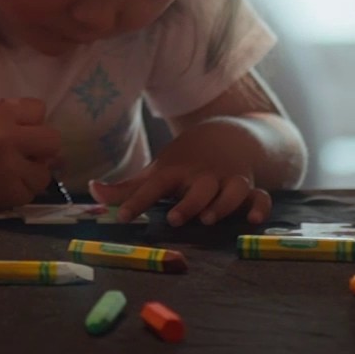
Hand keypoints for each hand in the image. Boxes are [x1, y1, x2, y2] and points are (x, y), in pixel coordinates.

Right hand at [0, 98, 60, 211]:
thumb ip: (7, 116)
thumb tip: (38, 122)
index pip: (39, 109)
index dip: (30, 119)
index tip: (19, 127)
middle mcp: (8, 140)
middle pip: (52, 140)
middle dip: (41, 145)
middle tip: (25, 151)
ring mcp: (11, 169)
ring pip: (45, 171)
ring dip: (33, 171)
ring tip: (13, 171)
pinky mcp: (10, 194)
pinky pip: (32, 190)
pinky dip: (20, 188)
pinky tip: (3, 184)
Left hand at [89, 120, 272, 225]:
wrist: (226, 133)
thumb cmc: (185, 161)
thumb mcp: (158, 170)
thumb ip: (128, 187)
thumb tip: (93, 191)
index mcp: (176, 171)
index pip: (153, 185)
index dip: (136, 201)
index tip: (122, 217)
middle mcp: (203, 175)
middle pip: (198, 187)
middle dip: (188, 202)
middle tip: (173, 218)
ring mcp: (228, 179)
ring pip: (231, 191)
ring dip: (222, 204)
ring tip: (208, 219)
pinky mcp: (250, 187)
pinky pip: (261, 197)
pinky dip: (260, 207)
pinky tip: (253, 220)